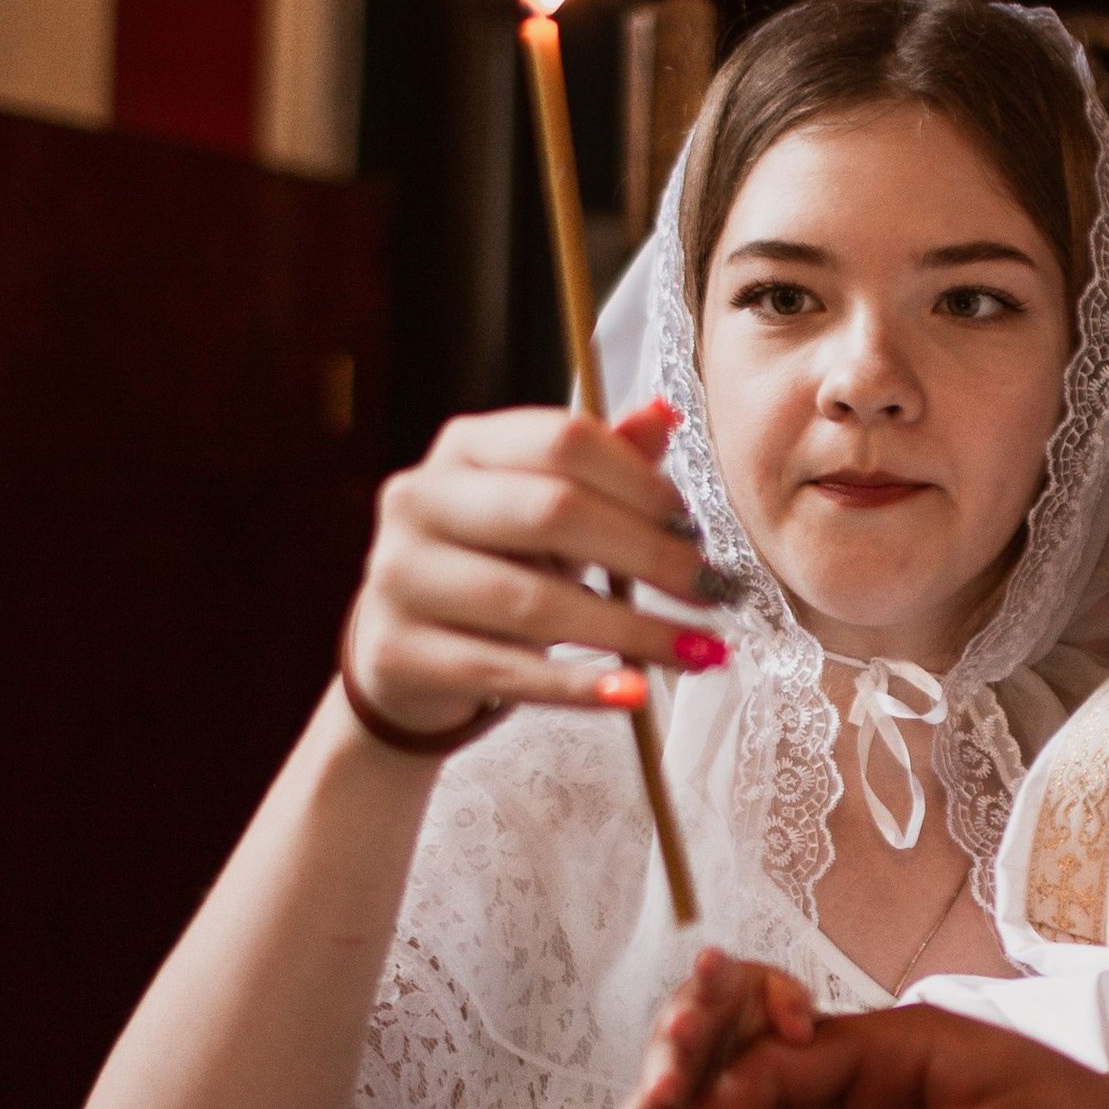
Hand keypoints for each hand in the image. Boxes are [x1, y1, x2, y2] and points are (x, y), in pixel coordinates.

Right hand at [349, 398, 718, 739]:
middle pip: (553, 512)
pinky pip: (507, 671)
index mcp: (463, 447)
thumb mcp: (542, 511)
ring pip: (534, 601)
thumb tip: (665, 416)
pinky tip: (633, 693)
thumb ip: (600, 464)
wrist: (403, 657)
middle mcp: (420, 500)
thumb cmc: (491, 570)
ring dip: (631, 631)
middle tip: (710, 591)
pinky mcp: (399, 652)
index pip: (563, 441)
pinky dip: (579, 686)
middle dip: (648, 554)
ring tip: (697, 651)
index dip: (640, 482)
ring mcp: (400, 576)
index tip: (693, 528)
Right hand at [614, 948, 816, 1108]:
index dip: (712, 969)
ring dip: (661, 1080)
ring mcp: (669, 1062)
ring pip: (659, 1071)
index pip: (713, 977)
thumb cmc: (772, 1018)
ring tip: (663, 1093)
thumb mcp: (787, 1000)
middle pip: (680, 1026)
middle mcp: (684, 1023)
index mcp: (716, 990)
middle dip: (681, 1028)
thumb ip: (792, 1003)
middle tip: (684, 1027)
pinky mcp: (661, 1101)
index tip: (710, 959)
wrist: (763, 1058)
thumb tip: (801, 1032)